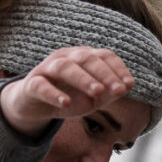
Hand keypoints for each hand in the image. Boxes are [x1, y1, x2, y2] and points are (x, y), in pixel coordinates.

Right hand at [0, 47, 135, 136]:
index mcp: (83, 58)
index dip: (117, 68)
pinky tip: (65, 102)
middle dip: (104, 74)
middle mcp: (66, 58)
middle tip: (118, 90)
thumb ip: (109, 93)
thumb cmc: (68, 97)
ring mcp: (47, 69)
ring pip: (64, 67)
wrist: (34, 105)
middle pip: (86, 59)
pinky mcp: (32, 84)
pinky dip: (53, 93)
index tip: (129, 85)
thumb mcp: (92, 98)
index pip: (103, 56)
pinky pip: (41, 85)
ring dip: (83, 79)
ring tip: (97, 92)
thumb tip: (127, 86)